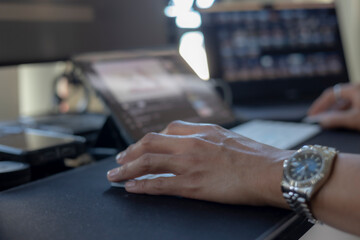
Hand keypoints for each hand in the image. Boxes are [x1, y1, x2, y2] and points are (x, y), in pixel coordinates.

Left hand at [107, 121, 290, 206]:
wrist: (273, 171)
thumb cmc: (256, 157)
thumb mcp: (229, 137)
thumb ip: (208, 137)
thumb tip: (194, 142)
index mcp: (202, 131)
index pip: (166, 130)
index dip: (149, 139)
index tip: (140, 146)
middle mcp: (192, 144)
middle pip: (150, 143)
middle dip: (130, 151)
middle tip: (119, 159)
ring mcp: (190, 164)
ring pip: (148, 162)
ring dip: (127, 169)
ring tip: (114, 175)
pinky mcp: (193, 185)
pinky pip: (159, 184)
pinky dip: (141, 185)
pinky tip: (130, 188)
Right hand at [307, 83, 359, 130]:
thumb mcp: (354, 119)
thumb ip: (336, 119)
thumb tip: (321, 121)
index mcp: (354, 89)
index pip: (330, 94)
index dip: (319, 105)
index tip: (311, 114)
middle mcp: (357, 89)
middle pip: (336, 97)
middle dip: (325, 108)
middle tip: (316, 117)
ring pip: (344, 102)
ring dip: (334, 111)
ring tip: (326, 120)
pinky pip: (351, 105)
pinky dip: (343, 112)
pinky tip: (340, 119)